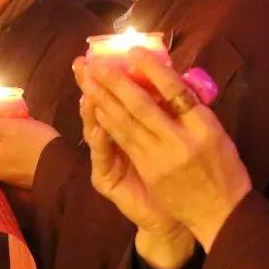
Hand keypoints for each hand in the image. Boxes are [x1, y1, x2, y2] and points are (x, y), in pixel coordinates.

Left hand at [0, 114, 58, 187]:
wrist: (61, 168)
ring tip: (13, 134)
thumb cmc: (34, 143)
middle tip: (1, 123)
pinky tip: (23, 148)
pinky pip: (10, 165)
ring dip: (0, 146)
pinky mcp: (23, 180)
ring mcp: (9, 178)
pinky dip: (11, 155)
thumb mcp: (9, 128)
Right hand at [76, 57, 194, 268]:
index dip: (110, 74)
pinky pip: (101, 156)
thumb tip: (170, 73)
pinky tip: (96, 123)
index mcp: (133, 127)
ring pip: (97, 128)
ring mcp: (108, 160)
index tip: (104, 51)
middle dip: (93, 83)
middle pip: (101, 106)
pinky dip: (98, 138)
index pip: (117, 95)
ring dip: (91, 108)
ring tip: (87, 88)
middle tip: (83, 62)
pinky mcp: (105, 180)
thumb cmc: (184, 175)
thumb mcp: (175, 137)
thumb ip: (165, 111)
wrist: (184, 216)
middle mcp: (116, 140)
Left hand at [82, 49, 250, 251]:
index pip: (175, 90)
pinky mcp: (149, 172)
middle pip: (143, 105)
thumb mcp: (218, 134)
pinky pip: (126, 143)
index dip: (153, 69)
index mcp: (204, 126)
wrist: (220, 213)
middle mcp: (181, 140)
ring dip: (105, 100)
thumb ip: (194, 109)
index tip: (134, 51)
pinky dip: (109, 124)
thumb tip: (170, 80)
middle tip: (97, 62)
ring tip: (89, 80)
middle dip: (117, 82)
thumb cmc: (224, 168)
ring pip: (128, 124)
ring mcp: (162, 158)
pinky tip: (97, 110)